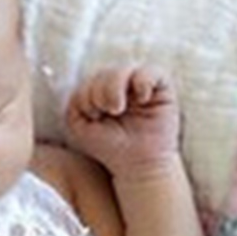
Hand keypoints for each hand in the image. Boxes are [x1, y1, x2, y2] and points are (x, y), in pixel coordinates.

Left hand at [65, 66, 181, 178]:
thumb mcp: (80, 126)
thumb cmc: (110, 148)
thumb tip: (84, 83)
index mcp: (102, 94)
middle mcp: (122, 88)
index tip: (93, 116)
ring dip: (115, 86)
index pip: (90, 79)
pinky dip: (142, 82)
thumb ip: (74, 102)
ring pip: (124, 69)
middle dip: (99, 91)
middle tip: (108, 112)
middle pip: (105, 72)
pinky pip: (151, 71)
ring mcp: (140, 87)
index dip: (86, 94)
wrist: (137, 165)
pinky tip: (142, 100)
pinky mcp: (162, 88)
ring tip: (118, 108)